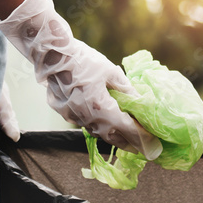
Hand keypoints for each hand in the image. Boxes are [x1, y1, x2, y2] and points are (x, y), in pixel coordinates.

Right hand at [0, 0, 162, 159]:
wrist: (51, 54)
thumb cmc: (83, 60)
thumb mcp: (111, 71)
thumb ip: (125, 88)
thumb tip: (138, 98)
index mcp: (102, 109)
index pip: (126, 129)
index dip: (140, 137)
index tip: (151, 144)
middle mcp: (88, 118)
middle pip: (111, 136)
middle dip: (126, 143)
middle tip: (139, 147)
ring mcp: (73, 116)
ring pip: (96, 131)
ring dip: (110, 135)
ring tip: (122, 138)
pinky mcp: (63, 111)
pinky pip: (83, 123)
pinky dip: (95, 125)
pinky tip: (100, 121)